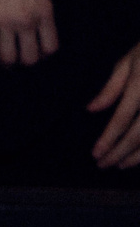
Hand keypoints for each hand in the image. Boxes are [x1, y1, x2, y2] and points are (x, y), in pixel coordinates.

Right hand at [0, 0, 57, 65]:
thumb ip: (40, 8)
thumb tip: (36, 24)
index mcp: (44, 12)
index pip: (50, 46)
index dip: (44, 54)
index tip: (39, 52)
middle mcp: (26, 22)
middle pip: (30, 57)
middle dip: (26, 61)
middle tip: (21, 58)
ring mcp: (4, 23)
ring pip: (8, 57)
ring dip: (8, 62)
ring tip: (5, 61)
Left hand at [90, 41, 139, 167]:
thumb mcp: (129, 61)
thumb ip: (111, 88)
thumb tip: (91, 109)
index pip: (122, 119)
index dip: (108, 139)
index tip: (95, 154)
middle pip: (138, 135)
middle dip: (120, 153)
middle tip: (103, 165)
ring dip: (138, 157)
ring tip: (120, 165)